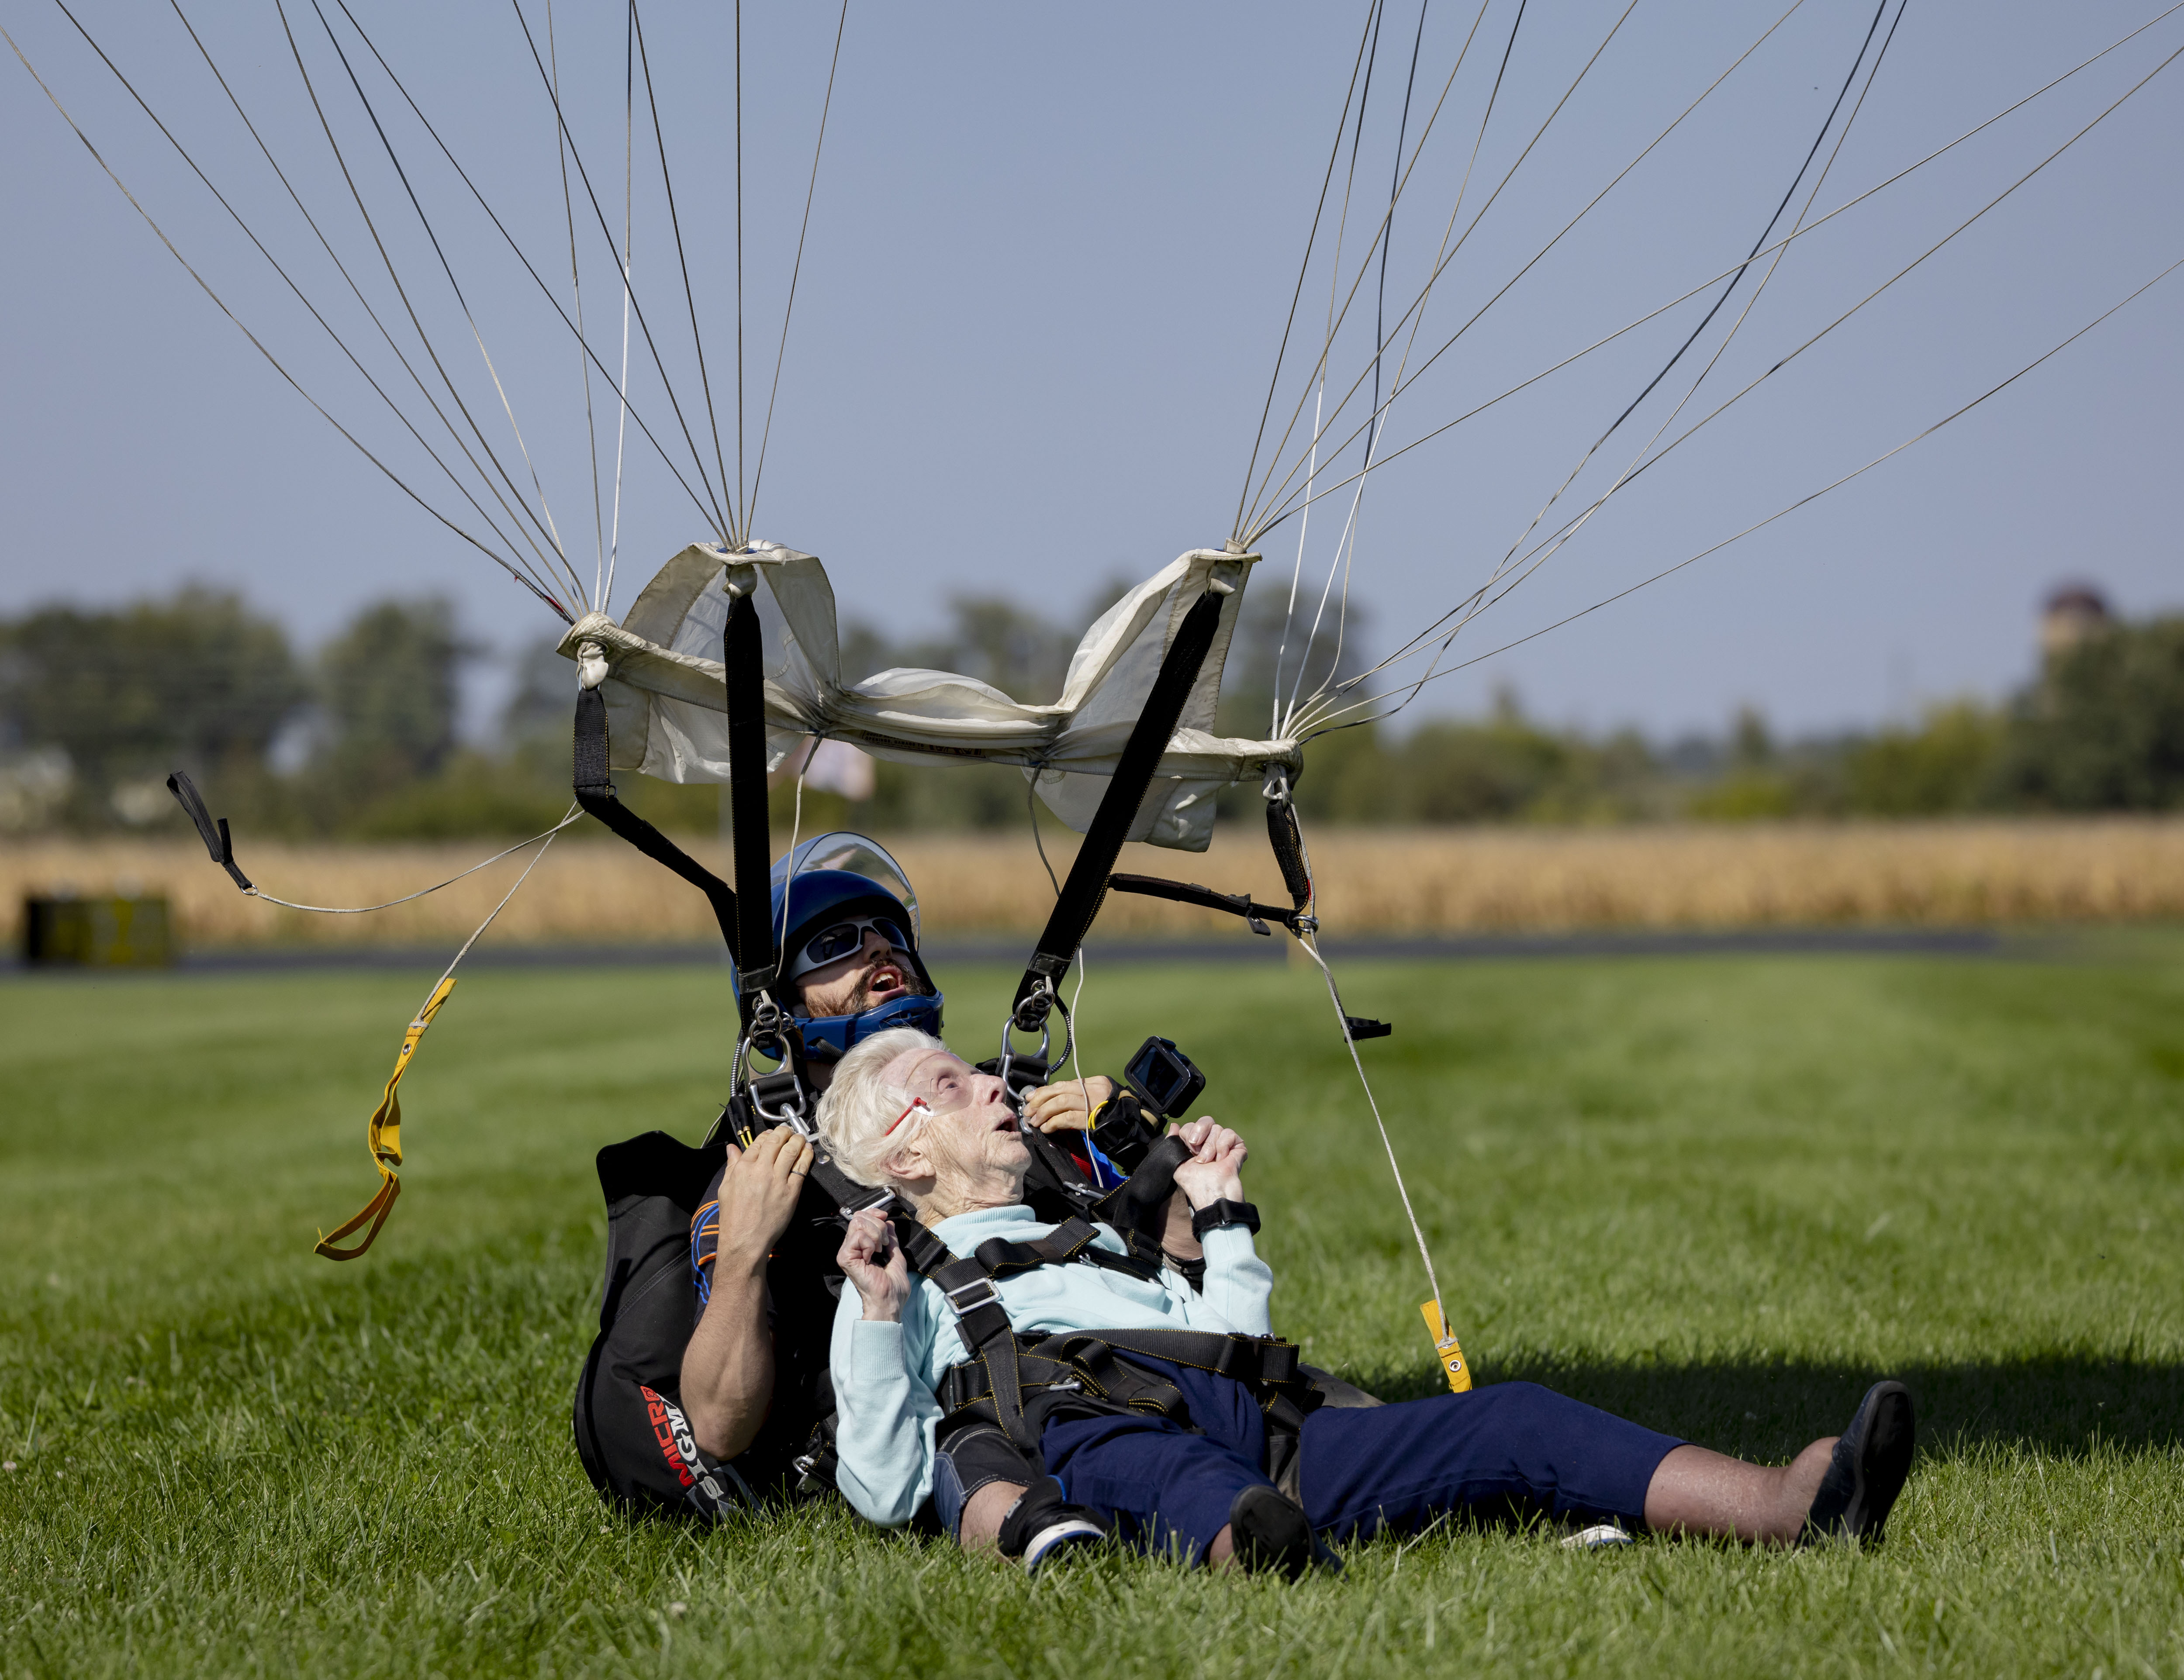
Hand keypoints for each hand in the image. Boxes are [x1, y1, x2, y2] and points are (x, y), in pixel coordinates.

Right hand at [712, 1127, 812, 1272]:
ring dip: (798, 1139)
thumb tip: (731, 1148)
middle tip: (789, 1131)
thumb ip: (731, 1165)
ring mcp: (777, 1180)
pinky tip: (808, 1150)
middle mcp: (760, 1171)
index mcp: (743, 1168)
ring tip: (800, 1137)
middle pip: (776, 1142)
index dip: (768, 1135)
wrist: (745, 1241)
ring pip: (791, 1150)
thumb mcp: (726, 1188)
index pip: (758, 1142)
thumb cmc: (734, 1218)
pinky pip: (801, 1168)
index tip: (772, 1134)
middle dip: (784, 1132)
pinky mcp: (791, 1192)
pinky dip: (806, 1155)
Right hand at [837, 1207, 911, 1321]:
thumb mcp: (895, 1256)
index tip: (886, 1221)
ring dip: (876, 1235)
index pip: (861, 1217)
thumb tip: (889, 1222)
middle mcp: (851, 1248)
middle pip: (859, 1217)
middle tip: (883, 1245)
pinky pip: (858, 1236)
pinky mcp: (845, 1258)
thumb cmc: (893, 1287)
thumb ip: (891, 1239)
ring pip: (858, 1223)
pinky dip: (870, 1244)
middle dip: (878, 1226)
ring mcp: (846, 1252)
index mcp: (860, 1247)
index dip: (875, 1214)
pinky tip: (872, 1256)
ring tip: (878, 1251)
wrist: (889, 1302)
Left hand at [1022, 1075, 1114, 1133]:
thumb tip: (1055, 1102)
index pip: (1065, 1084)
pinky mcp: (1091, 1119)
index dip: (1046, 1090)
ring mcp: (1093, 1103)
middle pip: (1060, 1089)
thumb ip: (1082, 1097)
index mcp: (1096, 1082)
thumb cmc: (1116, 1116)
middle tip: (1028, 1109)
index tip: (1033, 1097)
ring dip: (1044, 1111)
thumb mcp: (1100, 1099)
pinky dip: (1053, 1123)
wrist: (1135, 1128)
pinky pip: (1066, 1118)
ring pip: (1061, 1102)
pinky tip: (1046, 1128)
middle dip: (1040, 1098)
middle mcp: (1094, 1089)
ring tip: (1034, 1121)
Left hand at [1170, 1119, 1245, 1209]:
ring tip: (1211, 1162)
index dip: (1189, 1134)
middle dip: (1200, 1134)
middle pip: (1205, 1121)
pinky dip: (1223, 1146)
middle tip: (1198, 1152)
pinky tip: (1222, 1159)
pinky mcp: (1237, 1147)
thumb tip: (1174, 1125)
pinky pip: (1229, 1134)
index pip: (1191, 1126)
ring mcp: (1224, 1144)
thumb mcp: (1177, 1164)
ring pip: (1217, 1128)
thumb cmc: (1195, 1183)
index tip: (1190, 1150)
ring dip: (1210, 1147)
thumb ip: (1173, 1143)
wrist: (1213, 1194)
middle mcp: (1210, 1143)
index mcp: (1195, 1145)